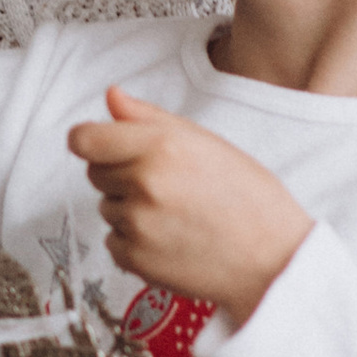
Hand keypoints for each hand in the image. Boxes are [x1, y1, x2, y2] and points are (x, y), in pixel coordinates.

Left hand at [68, 91, 311, 324]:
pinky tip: (171, 240)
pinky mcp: (135, 258)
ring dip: (129, 210)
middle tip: (165, 185)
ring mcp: (137, 223)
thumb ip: (150, 118)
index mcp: (160, 145)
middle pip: (94, 172)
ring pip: (106, 208)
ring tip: (176, 215)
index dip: (90, 142)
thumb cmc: (248, 198)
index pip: (84, 139)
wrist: (272, 259)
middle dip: (119, 175)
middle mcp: (143, 182)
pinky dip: (134, 242)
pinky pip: (113, 242)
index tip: (100, 148)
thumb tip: (111, 97)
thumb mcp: (206, 142)